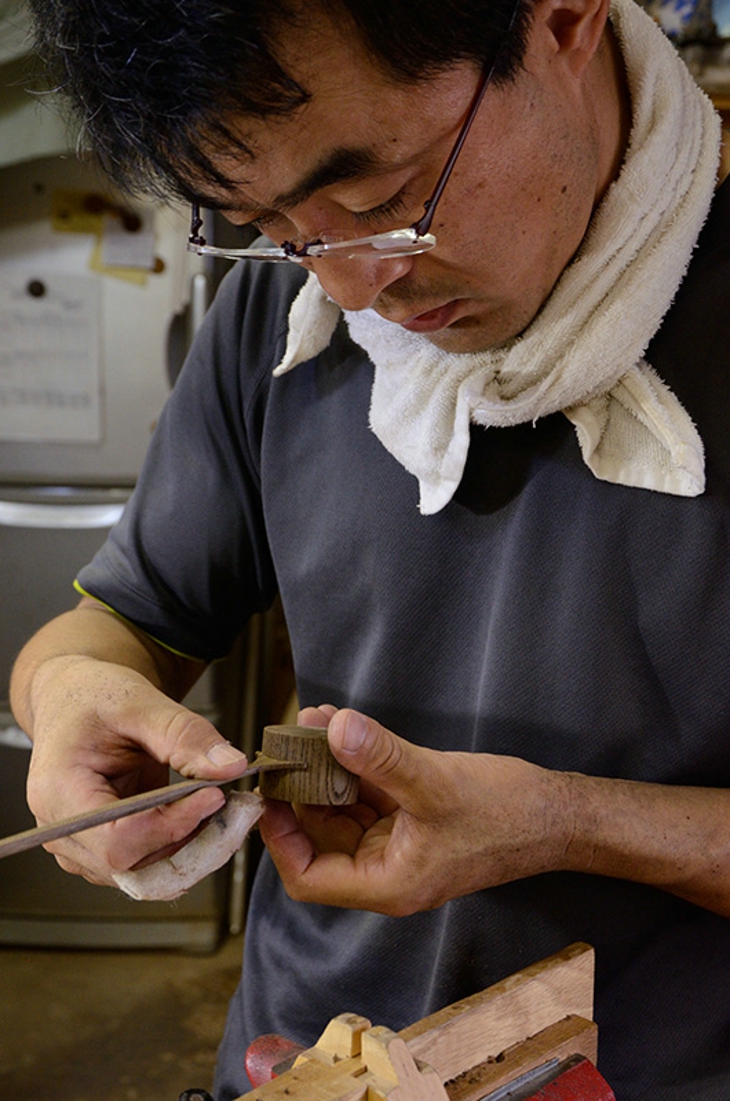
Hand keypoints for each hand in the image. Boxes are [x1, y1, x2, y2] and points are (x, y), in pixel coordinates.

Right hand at [24, 655, 248, 885]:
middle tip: (233, 806)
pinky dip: (182, 845)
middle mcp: (63, 831)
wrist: (75, 700)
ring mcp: (80, 847)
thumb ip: (185, 736)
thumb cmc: (95, 697)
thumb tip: (229, 767)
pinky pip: (147, 864)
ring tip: (222, 805)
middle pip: (132, 865)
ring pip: (145, 874)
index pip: (117, 839)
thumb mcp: (140, 702)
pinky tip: (203, 814)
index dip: (172, 826)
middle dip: (190, 840)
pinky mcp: (102, 850)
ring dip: (191, 847)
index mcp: (59, 792)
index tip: (214, 796)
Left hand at [259, 706, 570, 914]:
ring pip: (342, 810)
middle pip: (321, 838)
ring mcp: (398, 843)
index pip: (310, 877)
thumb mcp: (436, 783)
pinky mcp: (411, 817)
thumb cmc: (505, 815)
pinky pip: (368, 793)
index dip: (280, 838)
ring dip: (324, 769)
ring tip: (310, 723)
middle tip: (284, 745)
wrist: (558, 815)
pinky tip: (340, 727)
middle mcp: (386, 869)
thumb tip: (334, 728)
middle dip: (301, 790)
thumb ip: (382, 758)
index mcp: (387, 883)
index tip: (270, 793)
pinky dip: (351, 764)